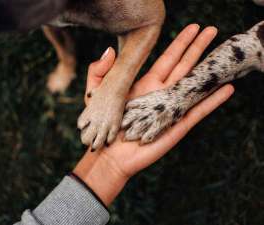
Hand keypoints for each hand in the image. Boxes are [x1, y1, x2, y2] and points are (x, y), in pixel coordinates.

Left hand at [73, 24, 234, 205]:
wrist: (109, 155)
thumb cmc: (102, 125)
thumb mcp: (95, 94)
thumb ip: (99, 72)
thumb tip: (110, 50)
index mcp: (145, 85)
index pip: (167, 59)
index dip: (180, 43)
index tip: (192, 28)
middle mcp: (161, 95)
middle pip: (184, 67)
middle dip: (197, 48)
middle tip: (212, 30)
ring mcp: (171, 109)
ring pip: (193, 86)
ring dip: (208, 70)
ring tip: (225, 53)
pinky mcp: (176, 126)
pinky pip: (197, 111)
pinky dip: (212, 101)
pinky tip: (227, 89)